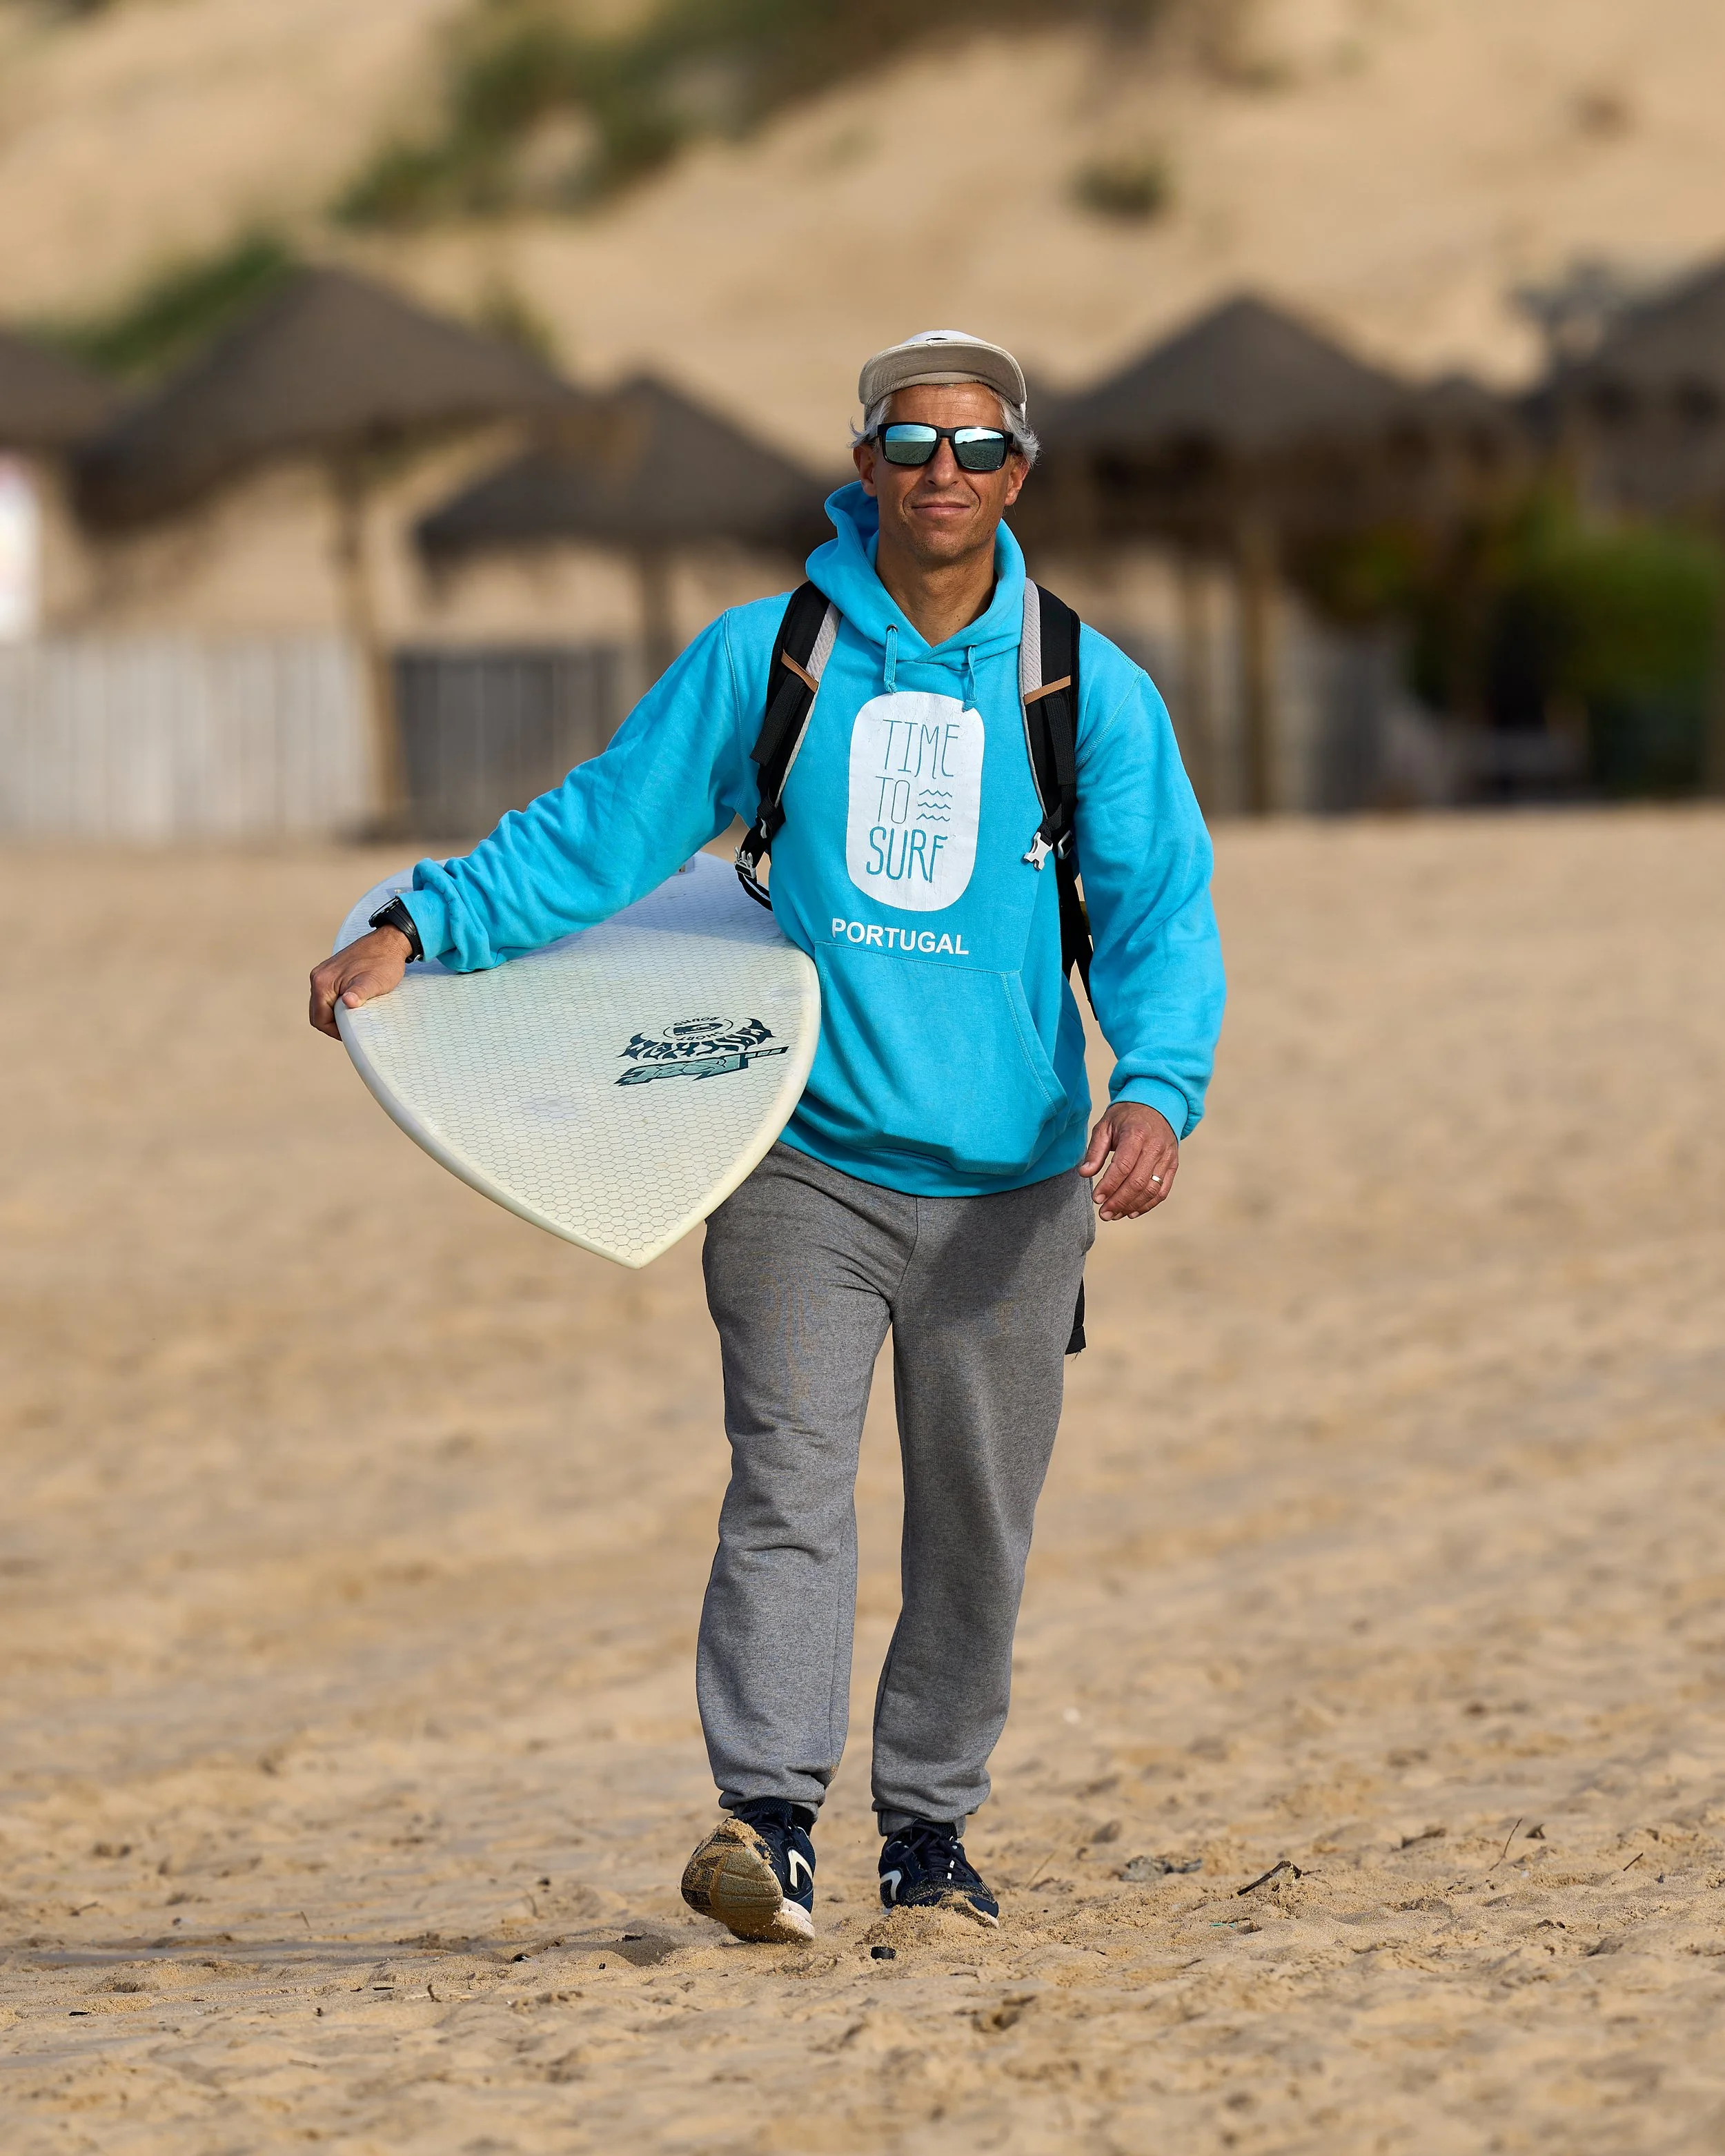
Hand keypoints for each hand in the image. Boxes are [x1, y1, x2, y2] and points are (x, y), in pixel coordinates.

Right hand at [309, 926, 410, 1038]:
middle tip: (354, 1027)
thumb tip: (348, 1002)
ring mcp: (323, 974)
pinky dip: (338, 1004)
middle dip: (334, 1024)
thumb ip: (359, 994)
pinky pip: (329, 995)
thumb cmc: (383, 962)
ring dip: (337, 1013)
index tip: (351, 1033)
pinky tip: (354, 1004)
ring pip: (323, 1005)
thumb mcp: (373, 982)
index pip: (319, 1019)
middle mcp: (318, 977)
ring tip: (355, 1016)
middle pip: (318, 1013)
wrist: (389, 941)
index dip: (335, 1031)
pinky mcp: (332, 972)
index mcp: (323, 982)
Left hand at [1079, 1102, 1177, 1221]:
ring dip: (1132, 1207)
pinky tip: (1131, 1212)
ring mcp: (1167, 1157)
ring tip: (1114, 1214)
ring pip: (1152, 1190)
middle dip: (1119, 1201)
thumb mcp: (1105, 1126)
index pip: (1123, 1166)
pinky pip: (1162, 1191)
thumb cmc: (1126, 1117)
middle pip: (1138, 1182)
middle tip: (1103, 1213)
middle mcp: (1155, 1146)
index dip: (1109, 1186)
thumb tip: (1084, 1174)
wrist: (1157, 1105)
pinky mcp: (1173, 1165)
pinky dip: (1147, 1205)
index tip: (1096, 1199)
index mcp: (1136, 1133)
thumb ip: (1095, 1150)